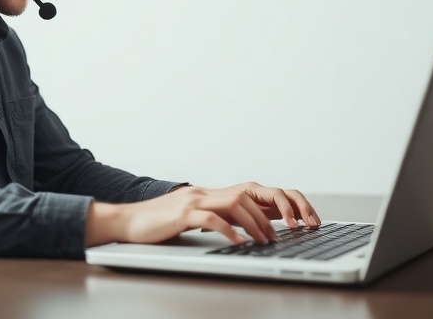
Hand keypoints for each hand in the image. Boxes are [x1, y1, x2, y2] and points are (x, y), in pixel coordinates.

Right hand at [85, 184, 320, 246]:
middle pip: (254, 190)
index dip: (285, 201)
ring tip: (268, 241)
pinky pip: (211, 218)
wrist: (127, 221)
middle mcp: (208, 191)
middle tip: (296, 229)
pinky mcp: (181, 214)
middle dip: (281, 208)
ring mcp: (195, 200)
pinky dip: (229, 230)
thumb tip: (254, 230)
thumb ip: (222, 218)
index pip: (259, 190)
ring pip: (236, 202)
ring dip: (258, 223)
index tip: (305, 220)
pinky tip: (239, 243)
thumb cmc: (161, 224)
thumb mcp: (197, 219)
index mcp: (215, 193)